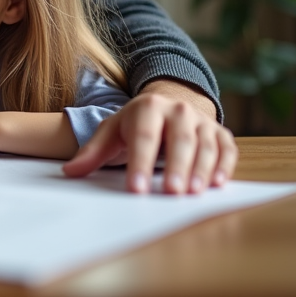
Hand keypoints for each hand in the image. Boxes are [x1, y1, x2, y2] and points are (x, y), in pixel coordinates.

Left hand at [62, 84, 236, 194]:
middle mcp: (178, 111)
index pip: (144, 137)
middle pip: (179, 139)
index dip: (140, 163)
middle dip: (176, 166)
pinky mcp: (220, 133)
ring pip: (205, 145)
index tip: (135, 188)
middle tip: (171, 192)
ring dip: (201, 169)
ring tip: (192, 192)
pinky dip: (225, 166)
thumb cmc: (137, 124)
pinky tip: (217, 184)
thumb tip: (69, 171)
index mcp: (148, 108)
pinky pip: (227, 149)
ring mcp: (202, 121)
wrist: (170, 104)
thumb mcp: (112, 132)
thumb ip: (93, 152)